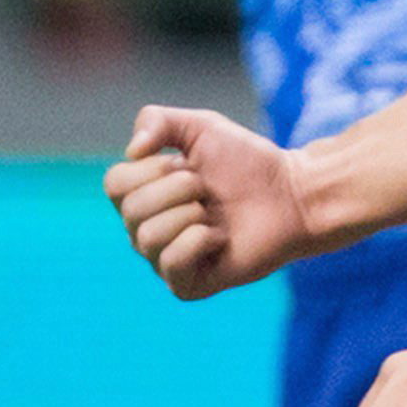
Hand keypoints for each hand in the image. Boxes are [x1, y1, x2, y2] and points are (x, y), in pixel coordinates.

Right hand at [104, 102, 311, 298]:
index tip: (188, 165)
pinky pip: (171, 262)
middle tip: (207, 190)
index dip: (152, 168)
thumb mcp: (199, 126)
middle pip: (130, 210)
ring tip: (214, 213)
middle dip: (176, 189)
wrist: (291, 194)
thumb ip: (157, 121)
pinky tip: (220, 238)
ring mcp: (165, 261)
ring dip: (189, 214)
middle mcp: (146, 231)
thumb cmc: (246, 163)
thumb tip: (132, 151)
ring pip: (147, 236)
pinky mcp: (187, 285)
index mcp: (143, 197)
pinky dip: (198, 241)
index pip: (114, 183)